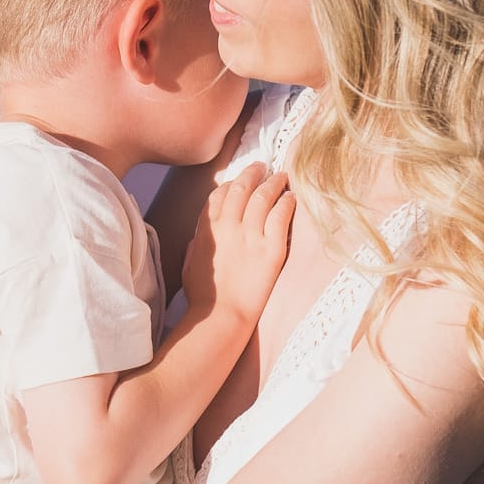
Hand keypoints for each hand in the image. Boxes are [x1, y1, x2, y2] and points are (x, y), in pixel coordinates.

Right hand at [182, 163, 293, 324]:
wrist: (221, 316)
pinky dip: (287, 202)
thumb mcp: (191, 263)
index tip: (240, 180)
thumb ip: (198, 243)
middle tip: (263, 166)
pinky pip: (281, 216)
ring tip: (282, 176)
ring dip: (273, 183)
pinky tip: (292, 197)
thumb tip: (202, 234)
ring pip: (263, 197)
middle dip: (253, 173)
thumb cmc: (204, 296)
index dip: (231, 183)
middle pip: (242, 188)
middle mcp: (228, 227)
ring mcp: (251, 236)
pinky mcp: (271, 249)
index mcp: (207, 230)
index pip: (219, 195)